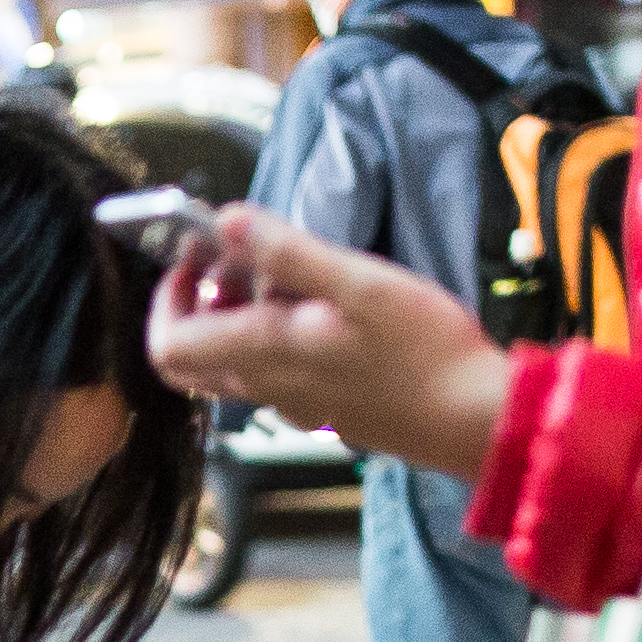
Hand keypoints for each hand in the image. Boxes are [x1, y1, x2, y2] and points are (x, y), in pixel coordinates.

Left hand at [145, 204, 511, 479]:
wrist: (474, 420)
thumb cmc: (425, 353)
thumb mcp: (358, 283)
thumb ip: (288, 252)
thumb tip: (227, 222)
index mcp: (264, 355)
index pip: (168, 343)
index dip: (167, 295)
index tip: (196, 253)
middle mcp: (267, 387)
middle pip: (191, 354)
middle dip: (198, 299)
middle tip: (236, 258)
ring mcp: (294, 402)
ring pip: (233, 359)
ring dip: (242, 311)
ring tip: (293, 272)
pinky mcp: (322, 406)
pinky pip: (273, 369)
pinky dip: (276, 332)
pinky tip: (325, 306)